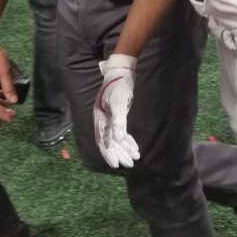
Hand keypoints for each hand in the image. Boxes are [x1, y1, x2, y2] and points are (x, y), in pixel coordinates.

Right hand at [93, 54, 139, 168]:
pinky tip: (135, 147)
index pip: (103, 141)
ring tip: (136, 158)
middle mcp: (103, 121)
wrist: (121, 71)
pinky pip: (122, 132)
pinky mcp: (117, 116)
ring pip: (116, 139)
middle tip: (130, 164)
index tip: (116, 165)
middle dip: (119, 154)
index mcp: (100, 119)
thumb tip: (117, 139)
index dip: (109, 154)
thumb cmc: (118, 86)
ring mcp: (110, 119)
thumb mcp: (119, 103)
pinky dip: (128, 140)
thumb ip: (118, 121)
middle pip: (110, 142)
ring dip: (125, 148)